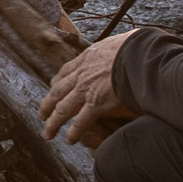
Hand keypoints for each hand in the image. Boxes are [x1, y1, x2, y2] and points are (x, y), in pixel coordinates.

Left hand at [40, 32, 137, 147]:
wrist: (140, 52)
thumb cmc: (137, 46)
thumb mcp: (120, 42)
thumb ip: (117, 49)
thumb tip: (127, 47)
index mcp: (87, 58)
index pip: (66, 71)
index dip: (57, 83)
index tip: (52, 89)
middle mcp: (81, 74)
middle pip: (57, 92)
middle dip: (47, 104)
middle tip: (41, 115)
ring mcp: (86, 89)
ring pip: (63, 108)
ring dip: (53, 122)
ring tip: (47, 133)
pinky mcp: (97, 103)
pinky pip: (80, 120)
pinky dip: (74, 131)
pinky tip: (70, 140)